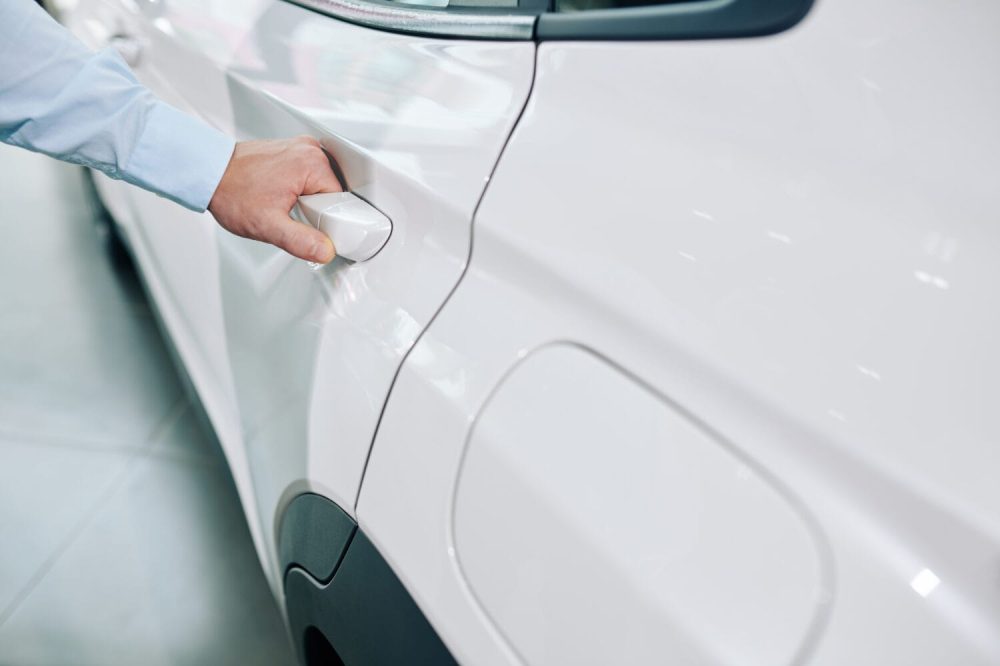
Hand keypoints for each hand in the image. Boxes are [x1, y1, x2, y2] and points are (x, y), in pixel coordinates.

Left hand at [208, 136, 341, 262]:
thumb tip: (326, 250)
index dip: (327, 220)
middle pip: (333, 192)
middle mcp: (309, 149)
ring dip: (309, 200)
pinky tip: (282, 194)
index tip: (307, 224)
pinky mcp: (292, 151)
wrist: (208, 173)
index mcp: (312, 163)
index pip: (341, 201)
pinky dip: (302, 189)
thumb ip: (301, 241)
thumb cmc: (231, 191)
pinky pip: (310, 176)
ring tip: (283, 202)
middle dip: (317, 210)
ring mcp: (300, 147)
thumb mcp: (268, 225)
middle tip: (289, 213)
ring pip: (322, 185)